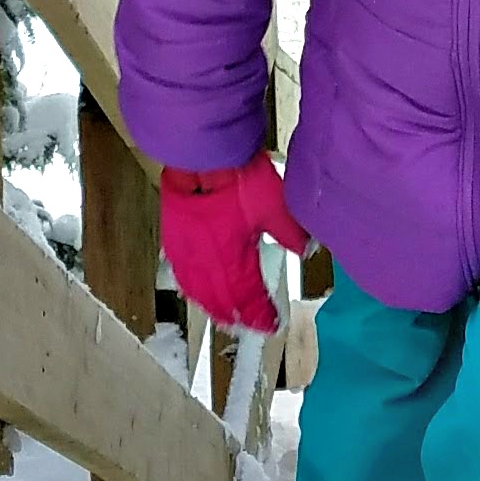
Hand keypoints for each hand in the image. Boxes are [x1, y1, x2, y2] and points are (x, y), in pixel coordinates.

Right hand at [160, 156, 308, 334]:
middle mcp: (207, 263)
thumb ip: (290, 234)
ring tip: (223, 317)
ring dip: (212, 308)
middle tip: (249, 326)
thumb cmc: (237, 177)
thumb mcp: (275, 206)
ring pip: (197, 292)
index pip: (247, 298)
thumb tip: (306, 252)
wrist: (201, 154)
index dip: (259, 315)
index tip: (271, 324)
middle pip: (220, 301)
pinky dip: (191, 289)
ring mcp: (186, 252)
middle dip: (236, 317)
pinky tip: (194, 291)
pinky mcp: (174, 237)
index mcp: (233, 260)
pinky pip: (181, 274)